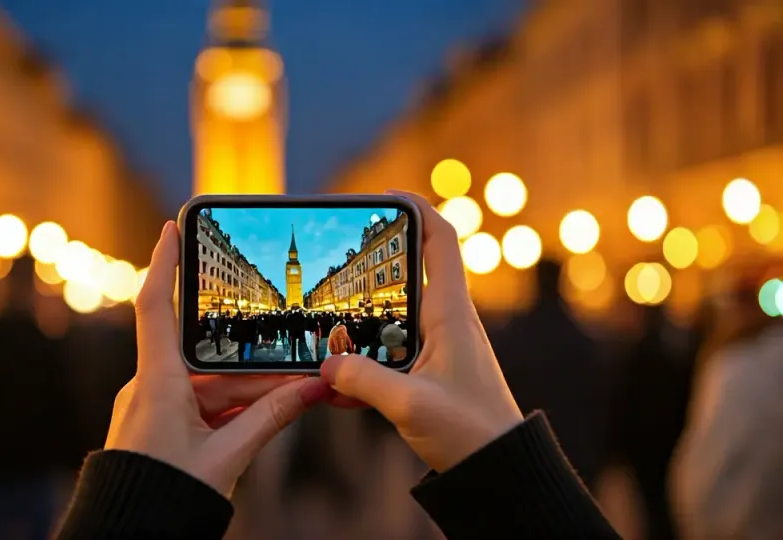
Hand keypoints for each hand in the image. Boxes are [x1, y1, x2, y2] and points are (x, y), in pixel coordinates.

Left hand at [105, 222, 331, 496]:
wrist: (127, 534)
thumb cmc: (167, 495)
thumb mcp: (228, 456)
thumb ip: (271, 419)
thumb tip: (313, 389)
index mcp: (156, 383)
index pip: (155, 306)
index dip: (163, 263)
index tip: (171, 226)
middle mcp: (149, 388)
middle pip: (208, 360)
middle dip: (252, 366)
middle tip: (292, 368)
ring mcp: (152, 408)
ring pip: (209, 387)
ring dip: (248, 396)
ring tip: (290, 401)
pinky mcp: (158, 427)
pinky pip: (200, 406)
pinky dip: (231, 412)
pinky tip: (261, 420)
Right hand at [322, 191, 523, 472]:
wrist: (499, 471)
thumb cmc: (470, 432)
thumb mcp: (410, 405)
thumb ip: (363, 380)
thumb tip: (327, 364)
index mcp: (451, 313)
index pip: (441, 240)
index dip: (416, 208)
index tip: (385, 196)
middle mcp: (447, 322)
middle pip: (411, 273)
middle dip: (373, 267)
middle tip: (336, 264)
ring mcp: (439, 346)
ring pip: (394, 316)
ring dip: (362, 322)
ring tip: (326, 332)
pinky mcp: (431, 372)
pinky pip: (391, 352)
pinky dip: (365, 362)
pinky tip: (340, 388)